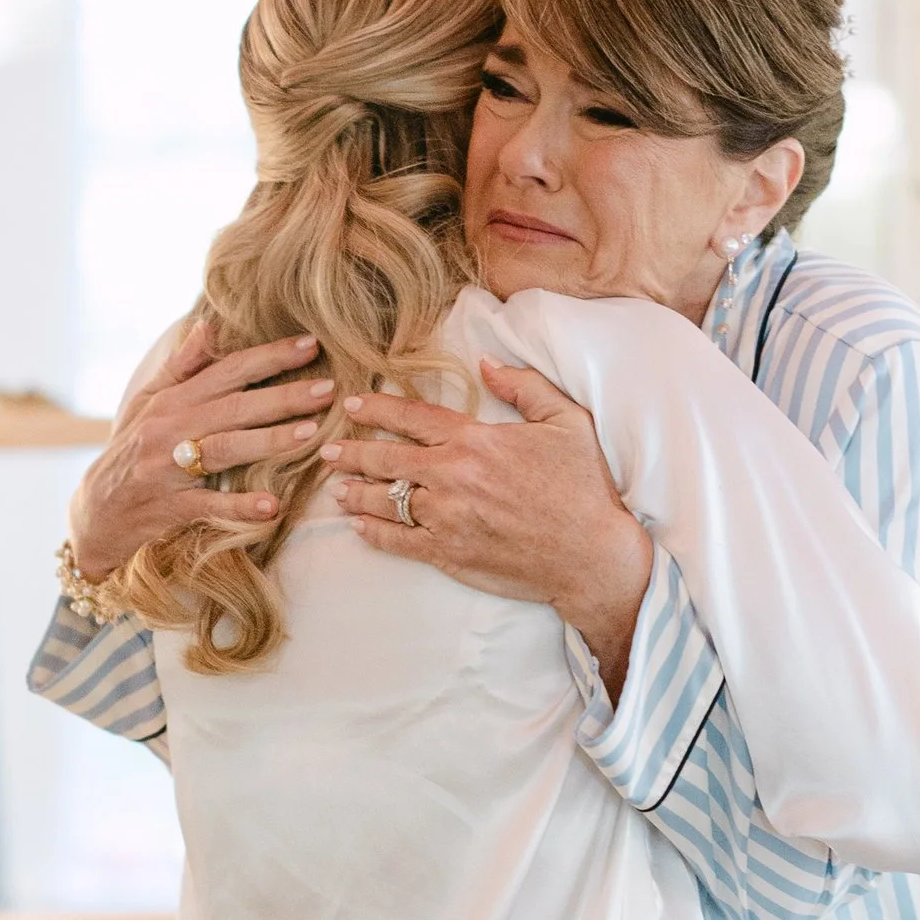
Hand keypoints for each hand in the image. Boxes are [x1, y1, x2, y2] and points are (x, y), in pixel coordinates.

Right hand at [66, 321, 335, 579]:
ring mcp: (169, 468)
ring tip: (310, 434)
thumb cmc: (131, 452)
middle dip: (284, 397)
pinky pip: (209, 505)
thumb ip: (180, 367)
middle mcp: (170, 428)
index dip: (270, 357)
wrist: (96, 512)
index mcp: (172, 400)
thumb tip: (208, 326)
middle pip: (235, 407)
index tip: (311, 345)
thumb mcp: (147, 405)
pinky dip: (240, 506)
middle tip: (328, 390)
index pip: (228, 371)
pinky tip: (272, 506)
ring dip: (269, 441)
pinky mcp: (169, 507)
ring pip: (225, 449)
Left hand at [331, 360, 655, 696]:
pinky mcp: (448, 555)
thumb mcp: (567, 422)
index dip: (377, 409)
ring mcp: (446, 518)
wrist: (592, 556)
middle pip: (387, 458)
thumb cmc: (584, 488)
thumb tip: (487, 363)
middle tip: (327, 449)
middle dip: (352, 451)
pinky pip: (398, 541)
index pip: (412, 417)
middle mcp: (452, 477)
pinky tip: (359, 526)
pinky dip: (374, 532)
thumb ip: (525, 386)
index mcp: (475, 441)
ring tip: (336, 487)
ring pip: (385, 500)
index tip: (352, 404)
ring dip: (356, 491)